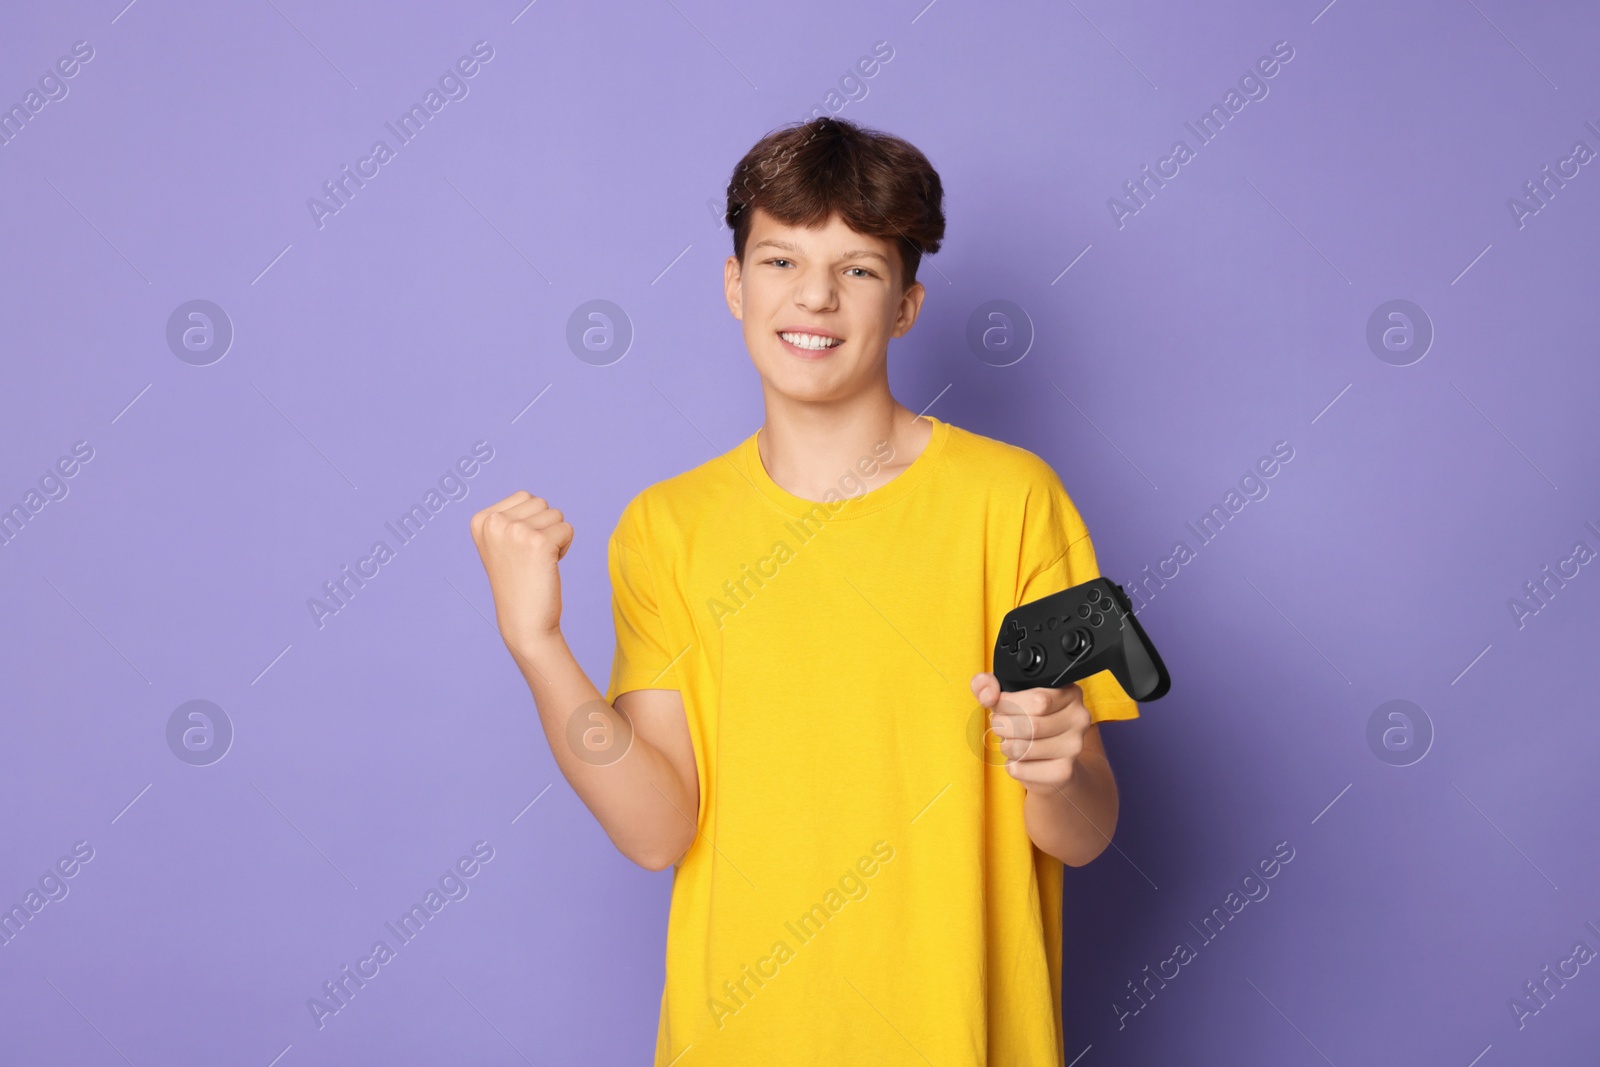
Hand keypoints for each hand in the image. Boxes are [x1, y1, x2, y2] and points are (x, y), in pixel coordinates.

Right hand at [470, 491, 572, 651]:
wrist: (523, 621)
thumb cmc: (518, 582)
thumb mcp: (501, 542)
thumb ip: (509, 517)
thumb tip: (529, 498)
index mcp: (481, 520)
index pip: (524, 497)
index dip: (530, 523)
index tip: (516, 551)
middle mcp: (494, 522)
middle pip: (540, 503)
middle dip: (544, 528)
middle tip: (529, 558)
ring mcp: (515, 531)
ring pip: (556, 514)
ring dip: (555, 537)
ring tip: (537, 562)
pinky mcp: (539, 542)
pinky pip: (567, 530)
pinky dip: (565, 547)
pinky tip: (548, 567)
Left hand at [969, 672, 1092, 793]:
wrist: (1051, 759)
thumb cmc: (1028, 720)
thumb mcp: (1007, 695)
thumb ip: (988, 684)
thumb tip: (987, 695)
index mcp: (1069, 693)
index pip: (1039, 700)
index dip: (1008, 704)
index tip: (999, 705)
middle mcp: (1078, 719)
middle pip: (1031, 725)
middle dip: (1003, 726)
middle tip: (1000, 726)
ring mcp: (1074, 747)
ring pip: (1024, 748)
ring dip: (1006, 746)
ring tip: (1009, 741)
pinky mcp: (1063, 772)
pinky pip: (1021, 769)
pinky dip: (1011, 765)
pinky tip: (1020, 759)